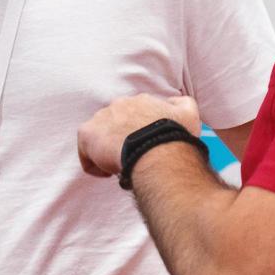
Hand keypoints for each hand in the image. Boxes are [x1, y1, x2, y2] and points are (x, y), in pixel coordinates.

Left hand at [77, 94, 201, 178]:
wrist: (157, 152)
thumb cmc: (174, 138)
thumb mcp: (189, 115)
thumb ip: (182, 104)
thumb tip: (174, 102)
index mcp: (141, 100)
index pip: (133, 114)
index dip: (137, 133)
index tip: (143, 147)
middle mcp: (119, 104)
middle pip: (114, 124)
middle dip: (121, 140)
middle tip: (132, 158)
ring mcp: (101, 118)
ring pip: (99, 137)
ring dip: (107, 152)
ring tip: (120, 167)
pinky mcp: (88, 134)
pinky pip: (85, 152)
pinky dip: (94, 165)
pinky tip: (109, 174)